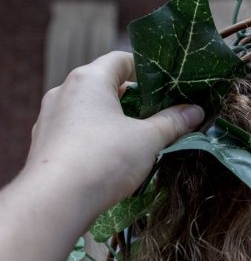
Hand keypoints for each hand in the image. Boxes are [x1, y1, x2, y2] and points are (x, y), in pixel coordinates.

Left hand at [23, 51, 204, 218]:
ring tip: (138, 139)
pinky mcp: (44, 143)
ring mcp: (50, 117)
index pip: (121, 59)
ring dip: (114, 119)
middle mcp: (64, 91)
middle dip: (133, 99)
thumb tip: (195, 111)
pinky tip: (111, 158)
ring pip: (89, 109)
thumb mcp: (149, 139)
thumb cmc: (105, 158)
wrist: (57, 200)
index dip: (147, 69)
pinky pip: (76, 130)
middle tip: (159, 115)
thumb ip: (173, 122)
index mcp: (89, 79)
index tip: (167, 87)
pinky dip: (96, 136)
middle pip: (105, 84)